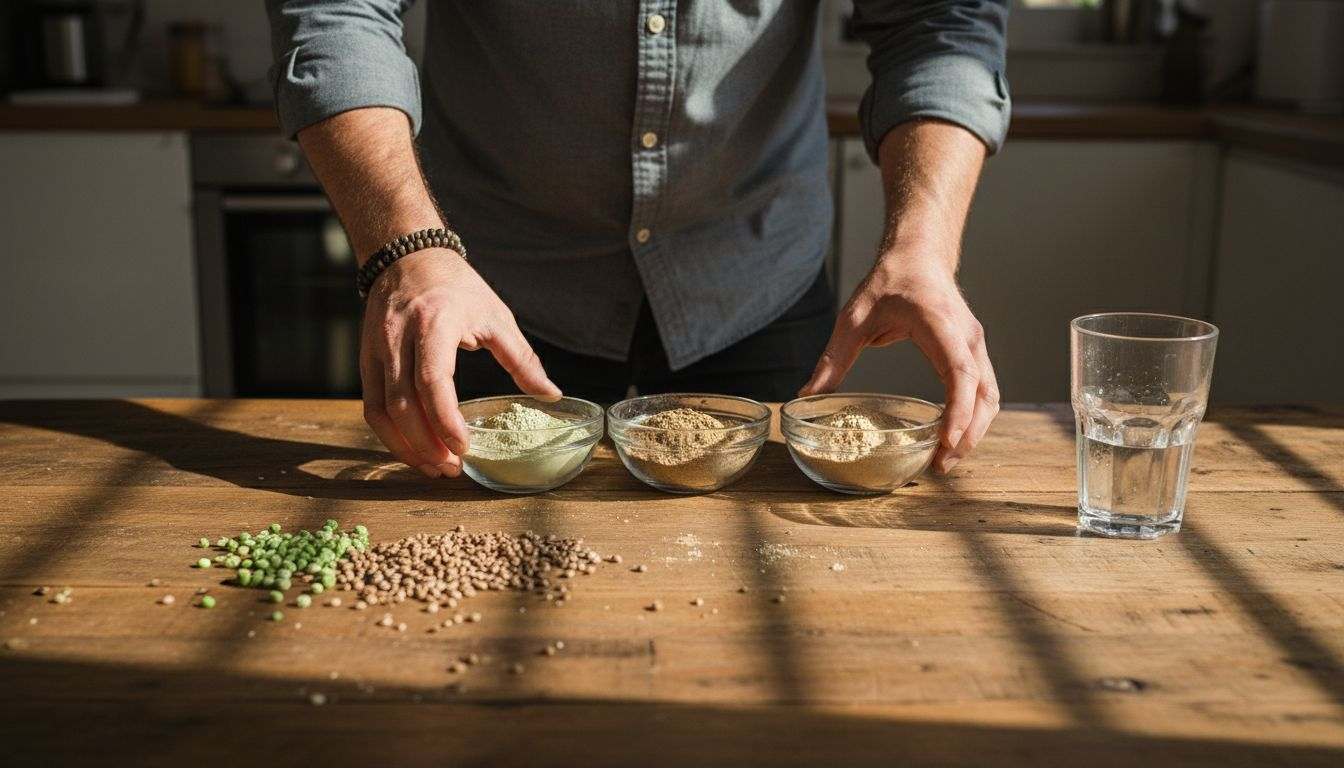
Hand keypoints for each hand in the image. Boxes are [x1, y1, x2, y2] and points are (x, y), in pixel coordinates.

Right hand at [361, 250, 561, 477]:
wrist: (407, 257)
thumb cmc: (457, 287)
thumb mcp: (496, 316)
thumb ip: (522, 359)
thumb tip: (551, 395)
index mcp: (436, 322)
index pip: (433, 380)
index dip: (446, 419)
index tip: (465, 447)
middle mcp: (399, 337)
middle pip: (403, 403)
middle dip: (427, 443)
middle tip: (452, 468)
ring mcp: (376, 350)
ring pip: (381, 410)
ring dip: (405, 447)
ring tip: (434, 467)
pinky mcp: (365, 359)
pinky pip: (371, 405)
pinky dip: (390, 435)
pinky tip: (413, 450)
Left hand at [799, 259, 999, 472]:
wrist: (919, 255)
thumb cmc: (891, 281)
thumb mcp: (854, 317)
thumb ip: (833, 357)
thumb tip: (807, 395)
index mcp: (940, 325)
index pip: (960, 373)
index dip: (958, 410)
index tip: (947, 440)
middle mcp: (966, 338)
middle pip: (983, 394)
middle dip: (968, 434)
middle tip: (941, 466)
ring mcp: (974, 346)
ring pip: (989, 396)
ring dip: (974, 431)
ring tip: (946, 460)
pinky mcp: (973, 353)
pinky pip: (982, 391)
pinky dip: (973, 417)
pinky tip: (951, 437)